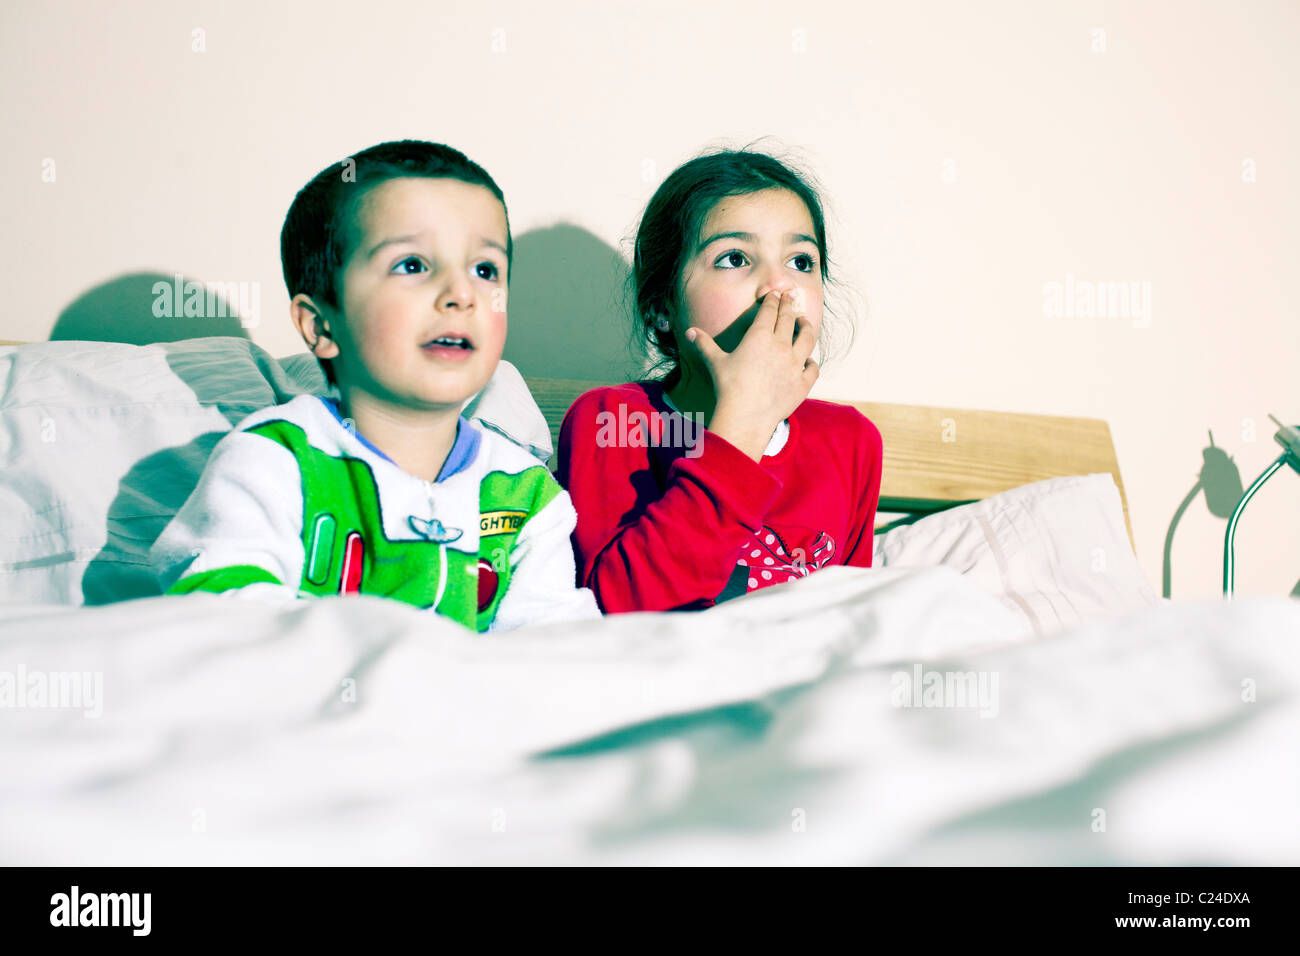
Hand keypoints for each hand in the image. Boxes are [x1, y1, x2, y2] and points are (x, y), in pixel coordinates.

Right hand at [686, 289, 818, 460]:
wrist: (745, 416)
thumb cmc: (728, 388)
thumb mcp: (715, 362)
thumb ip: (704, 344)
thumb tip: (690, 332)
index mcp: (759, 336)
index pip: (769, 310)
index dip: (773, 299)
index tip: (775, 293)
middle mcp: (781, 346)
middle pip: (789, 319)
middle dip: (790, 305)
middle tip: (791, 297)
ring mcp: (795, 364)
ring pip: (807, 338)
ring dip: (807, 327)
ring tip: (805, 322)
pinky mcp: (802, 383)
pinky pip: (813, 368)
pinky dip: (811, 362)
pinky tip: (808, 360)